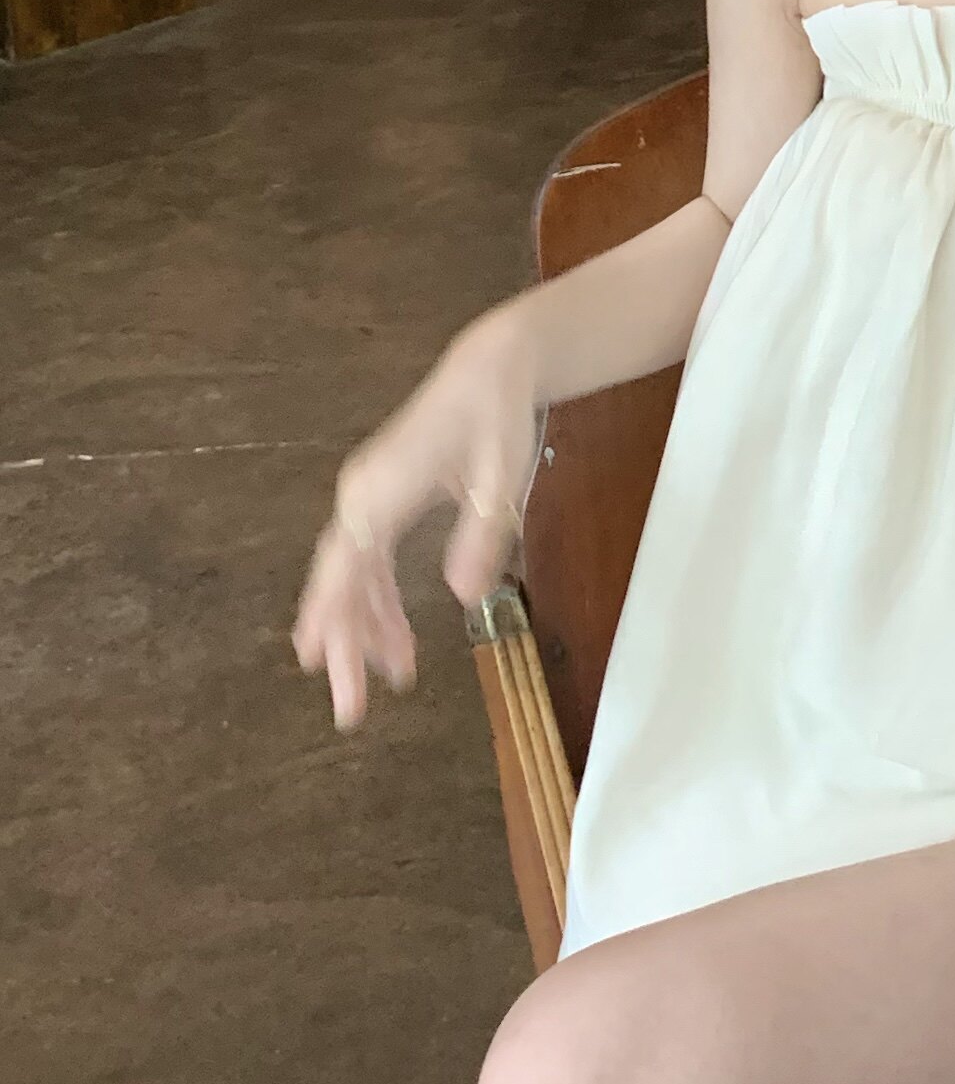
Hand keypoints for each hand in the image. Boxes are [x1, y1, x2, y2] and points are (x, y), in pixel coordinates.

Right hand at [292, 321, 539, 729]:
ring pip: (353, 580)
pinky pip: (371, 565)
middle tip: (351, 711)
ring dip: (367, 630)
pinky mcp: (383, 504)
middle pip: (339, 584)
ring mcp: (368, 501)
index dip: (334, 623)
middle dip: (343, 646)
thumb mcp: (501, 482)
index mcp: (378, 494)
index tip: (323, 669)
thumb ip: (482, 537)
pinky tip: (396, 642)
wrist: (489, 373)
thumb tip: (463, 597)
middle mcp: (360, 499)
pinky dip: (381, 604)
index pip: (345, 570)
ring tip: (389, 679)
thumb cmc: (496, 420)